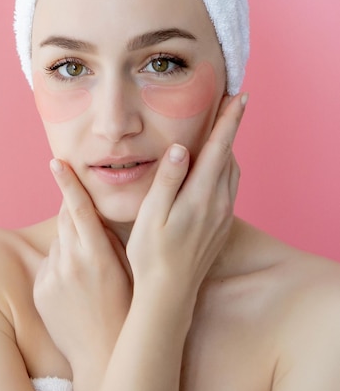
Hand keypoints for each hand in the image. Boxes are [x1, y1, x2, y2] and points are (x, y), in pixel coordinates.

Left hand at [33, 162, 131, 370]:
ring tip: (87, 269)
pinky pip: (48, 265)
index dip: (67, 183)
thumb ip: (107, 239)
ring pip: (57, 243)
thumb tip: (94, 218)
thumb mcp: (126, 268)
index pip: (78, 208)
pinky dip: (59, 265)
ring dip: (69, 244)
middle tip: (84, 215)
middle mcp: (70, 262)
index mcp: (96, 254)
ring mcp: (52, 277)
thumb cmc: (124, 307)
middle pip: (64, 219)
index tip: (56, 162)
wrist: (102, 351)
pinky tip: (75, 286)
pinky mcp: (40, 290)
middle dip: (71, 211)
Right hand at [127, 93, 246, 319]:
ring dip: (228, 148)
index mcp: (201, 196)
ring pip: (232, 171)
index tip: (240, 96)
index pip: (219, 148)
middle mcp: (219, 203)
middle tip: (228, 104)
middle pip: (229, 155)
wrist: (169, 294)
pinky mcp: (222, 225)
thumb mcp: (151, 215)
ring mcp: (223, 215)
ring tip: (220, 130)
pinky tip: (213, 167)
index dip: (230, 120)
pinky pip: (230, 186)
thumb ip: (167, 179)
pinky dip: (225, 167)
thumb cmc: (152, 254)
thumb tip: (179, 147)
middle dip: (230, 128)